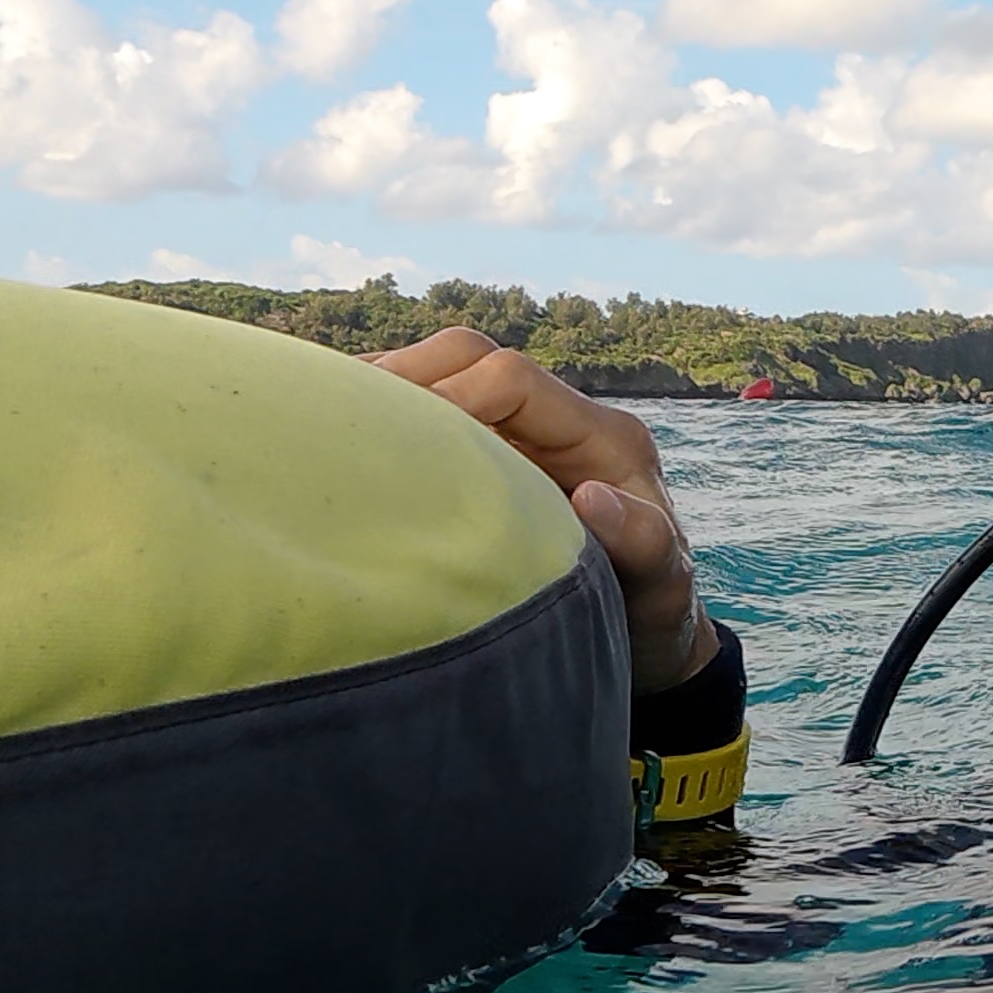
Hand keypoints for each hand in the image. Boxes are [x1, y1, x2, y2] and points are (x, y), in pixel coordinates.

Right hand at [368, 329, 715, 690]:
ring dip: (384, 395)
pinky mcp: (489, 457)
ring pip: (440, 376)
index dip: (447, 396)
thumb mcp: (663, 588)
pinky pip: (429, 414)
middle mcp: (559, 422)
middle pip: (466, 356)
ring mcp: (520, 436)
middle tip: (344, 426)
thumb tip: (593, 499)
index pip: (510, 378)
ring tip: (329, 434)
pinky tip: (343, 450)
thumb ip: (643, 544)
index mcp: (604, 437)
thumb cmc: (656, 615)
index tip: (395, 446)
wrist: (648, 636)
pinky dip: (385, 421)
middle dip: (403, 378)